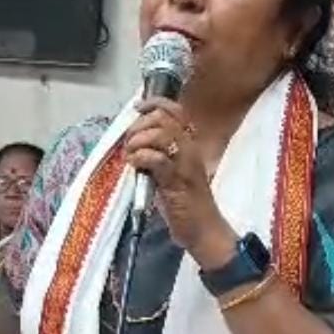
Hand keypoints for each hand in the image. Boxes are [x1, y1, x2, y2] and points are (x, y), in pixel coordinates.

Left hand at [124, 98, 235, 264]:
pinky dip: (141, 157)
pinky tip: (134, 165)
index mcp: (189, 144)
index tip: (137, 108)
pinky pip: (157, 159)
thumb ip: (158, 154)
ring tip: (131, 155)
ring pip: (161, 135)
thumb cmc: (186, 203)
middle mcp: (190, 148)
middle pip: (163, 119)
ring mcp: (185, 164)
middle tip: (129, 143)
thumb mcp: (171, 172)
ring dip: (138, 141)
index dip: (154, 103)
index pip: (175, 110)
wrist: (204, 230)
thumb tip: (133, 140)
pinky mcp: (177, 181)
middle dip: (139, 126)